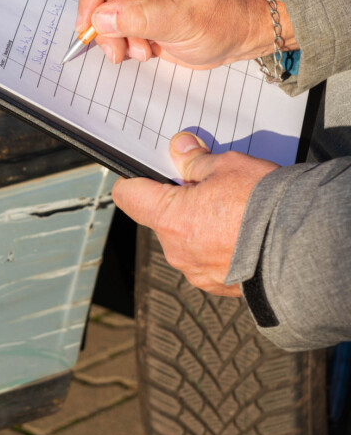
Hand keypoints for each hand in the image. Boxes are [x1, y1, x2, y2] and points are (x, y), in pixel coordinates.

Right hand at [77, 0, 295, 67]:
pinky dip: (124, 43)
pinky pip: (117, 28)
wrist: (242, 35)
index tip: (89, 25)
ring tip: (141, 51)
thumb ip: (141, 17)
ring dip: (116, 38)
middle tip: (115, 50)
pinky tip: (146, 50)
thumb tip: (101, 18)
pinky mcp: (142, 13)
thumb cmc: (223, 19)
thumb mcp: (183, 19)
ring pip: (106, 14)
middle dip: (104, 24)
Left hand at [112, 132, 277, 295]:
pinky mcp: (218, 285)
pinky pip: (206, 260)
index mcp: (169, 218)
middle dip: (180, 201)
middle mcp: (176, 250)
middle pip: (161, 217)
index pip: (129, 195)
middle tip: (210, 188)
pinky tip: (242, 234)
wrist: (305, 248)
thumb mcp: (227, 167)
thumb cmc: (264, 205)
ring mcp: (196, 272)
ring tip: (233, 212)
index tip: (149, 172)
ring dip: (200, 225)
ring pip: (185, 239)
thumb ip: (195, 160)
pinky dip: (218, 246)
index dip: (136, 179)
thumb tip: (180, 148)